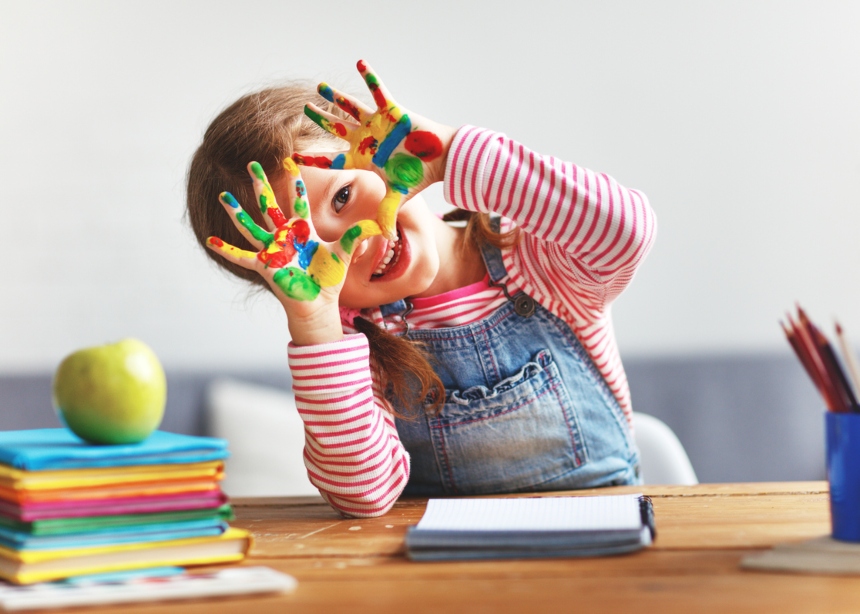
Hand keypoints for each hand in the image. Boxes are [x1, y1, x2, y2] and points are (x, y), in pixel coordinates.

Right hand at [206, 160, 380, 339]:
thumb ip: (357, 236)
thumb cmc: (328, 280)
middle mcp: (285, 237)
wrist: (319, 304)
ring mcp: (273, 251)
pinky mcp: (265, 266)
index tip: (290, 162)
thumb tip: (380, 225)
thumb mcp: (344, 253)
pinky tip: (210, 241)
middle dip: (261, 185)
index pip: (299, 201)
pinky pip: (241, 256)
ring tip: (223, 196)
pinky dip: (226, 249)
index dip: (295, 183)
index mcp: (303, 231)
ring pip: (251, 226)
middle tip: (252, 164)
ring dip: (237, 212)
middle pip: (270, 205)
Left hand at [294, 60, 455, 239]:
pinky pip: (378, 90)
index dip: (312, 159)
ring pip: (350, 107)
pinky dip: (370, 76)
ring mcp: (377, 123)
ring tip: (319, 87)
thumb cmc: (419, 176)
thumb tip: (385, 240)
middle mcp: (366, 138)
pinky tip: (359, 62)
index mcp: (363, 158)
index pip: (332, 159)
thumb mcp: (399, 196)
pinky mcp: (392, 109)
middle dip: (320, 120)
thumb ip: (387, 214)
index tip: (291, 158)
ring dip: (335, 96)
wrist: (441, 159)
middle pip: (335, 129)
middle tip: (304, 110)